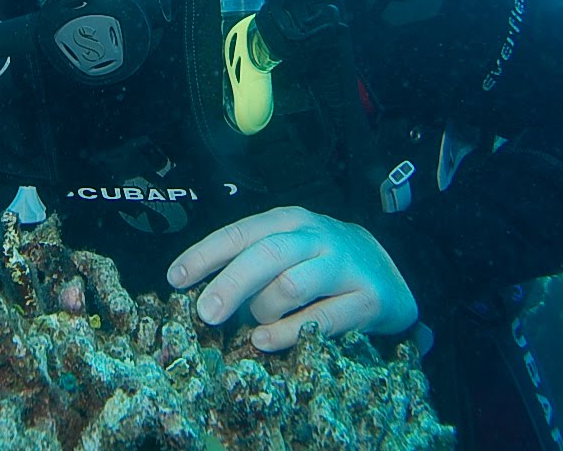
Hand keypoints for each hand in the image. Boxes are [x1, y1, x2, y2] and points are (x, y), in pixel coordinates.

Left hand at [166, 206, 416, 351]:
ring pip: (290, 284)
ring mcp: (342, 265)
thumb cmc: (318, 265)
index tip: (175, 278)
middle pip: (265, 255)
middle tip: (203, 314)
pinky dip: (287, 332)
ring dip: (262, 310)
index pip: (240, 233)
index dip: (205, 255)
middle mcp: (314, 237)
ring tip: (252, 328)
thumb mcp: (284, 252)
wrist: (387, 275)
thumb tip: (195, 292)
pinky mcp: (366, 299)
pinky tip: (265, 341)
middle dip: (229, 284)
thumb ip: (246, 264)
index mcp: (287, 221)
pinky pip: (320, 318)